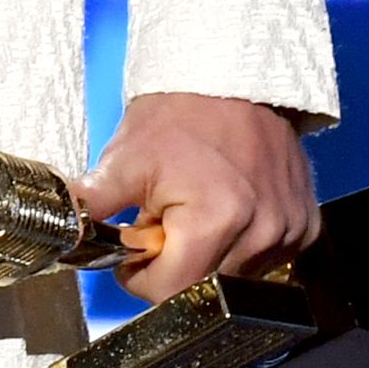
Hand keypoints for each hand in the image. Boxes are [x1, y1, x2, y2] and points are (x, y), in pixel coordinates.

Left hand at [80, 91, 319, 303]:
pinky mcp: (306, 227)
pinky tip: (226, 206)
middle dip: (174, 262)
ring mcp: (290, 231)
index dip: (142, 275)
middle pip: (204, 287)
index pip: (170, 290)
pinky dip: (239, 243)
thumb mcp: (125, 158)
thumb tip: (62, 231)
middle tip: (162, 217)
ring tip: (195, 207)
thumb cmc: (179, 114)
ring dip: (208, 254)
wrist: (233, 76)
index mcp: (217, 220)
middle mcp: (263, 232)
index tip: (133, 248)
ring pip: (234, 277)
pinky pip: (265, 259)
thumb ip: (93, 205)